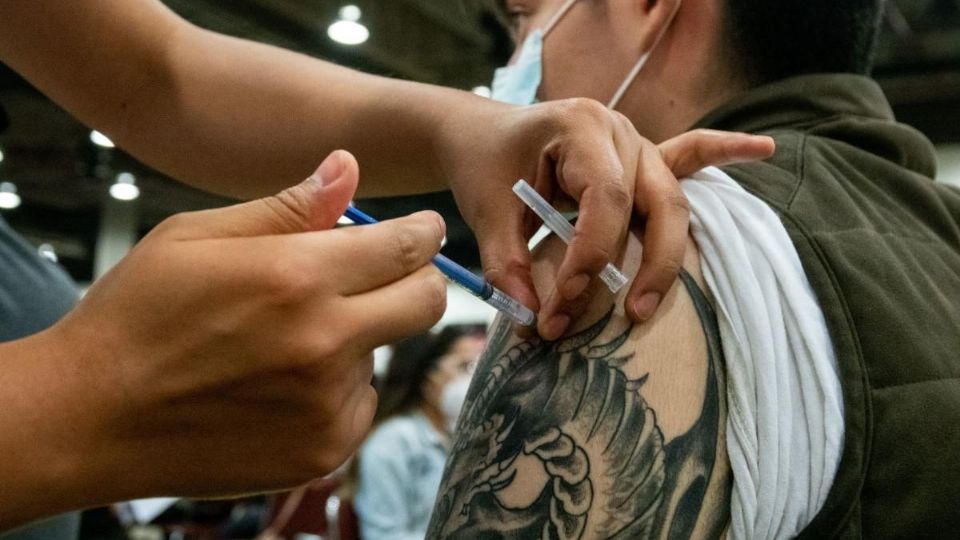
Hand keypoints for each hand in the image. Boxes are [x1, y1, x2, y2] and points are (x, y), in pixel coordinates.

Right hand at [34, 151, 446, 512]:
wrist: (89, 419)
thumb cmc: (135, 316)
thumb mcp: (195, 237)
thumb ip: (286, 206)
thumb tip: (349, 167)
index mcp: (296, 277)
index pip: (405, 247)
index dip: (422, 234)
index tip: (424, 231)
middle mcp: (325, 342)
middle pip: (426, 301)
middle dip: (415, 280)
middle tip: (381, 276)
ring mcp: (327, 404)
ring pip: (386, 351)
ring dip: (359, 337)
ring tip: (287, 340)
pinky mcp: (323, 451)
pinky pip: (361, 403)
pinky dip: (339, 388)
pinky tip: (283, 384)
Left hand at [440, 98, 773, 338]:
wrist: (481, 136)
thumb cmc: (485, 167)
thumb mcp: (486, 213)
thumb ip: (507, 265)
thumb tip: (532, 322)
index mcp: (579, 126)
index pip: (604, 198)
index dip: (590, 255)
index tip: (560, 302)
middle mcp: (617, 132)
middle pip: (658, 202)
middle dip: (648, 266)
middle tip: (627, 317)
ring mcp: (636, 144)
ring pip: (674, 201)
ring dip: (668, 255)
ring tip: (646, 305)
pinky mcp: (643, 160)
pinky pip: (691, 154)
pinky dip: (726, 153)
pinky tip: (763, 149)